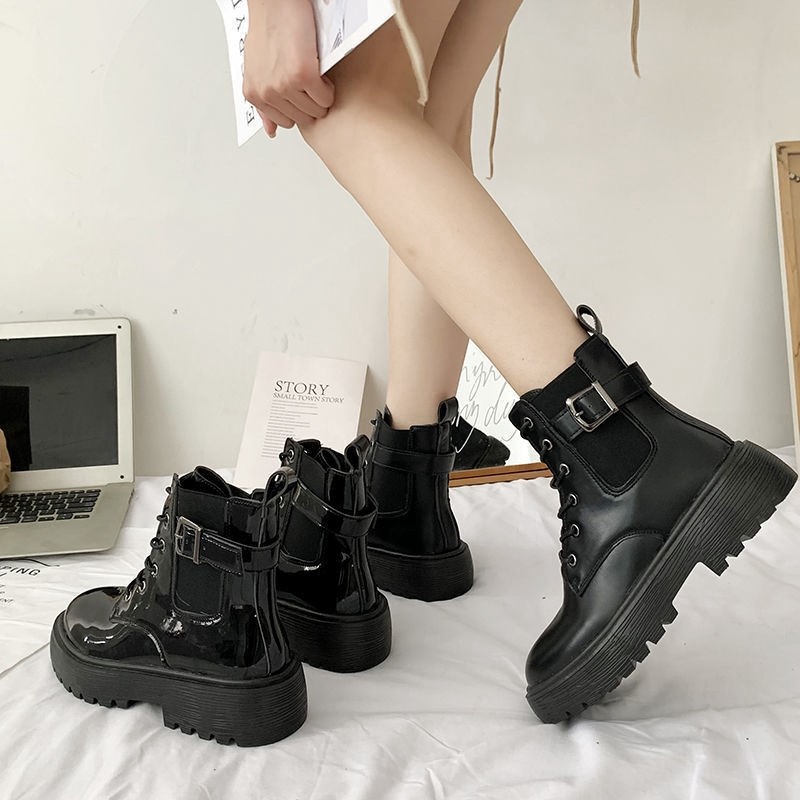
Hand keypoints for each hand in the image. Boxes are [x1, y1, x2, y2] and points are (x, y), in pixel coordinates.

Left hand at [243, 0, 334, 137]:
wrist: (275, 1)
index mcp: (254, 94)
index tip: (300, 91)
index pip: (285, 122)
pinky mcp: (302, 76)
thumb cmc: (269, 28)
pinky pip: (325, 97)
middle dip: (311, 102)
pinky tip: (320, 71)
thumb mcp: (257, 70)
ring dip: (321, 95)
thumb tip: (271, 131)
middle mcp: (267, 93)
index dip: (298, 106)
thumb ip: (264, 102)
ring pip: (316, 110)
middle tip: (308, 82)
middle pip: (303, 119)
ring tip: (314, 74)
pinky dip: (328, 87)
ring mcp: (284, 86)